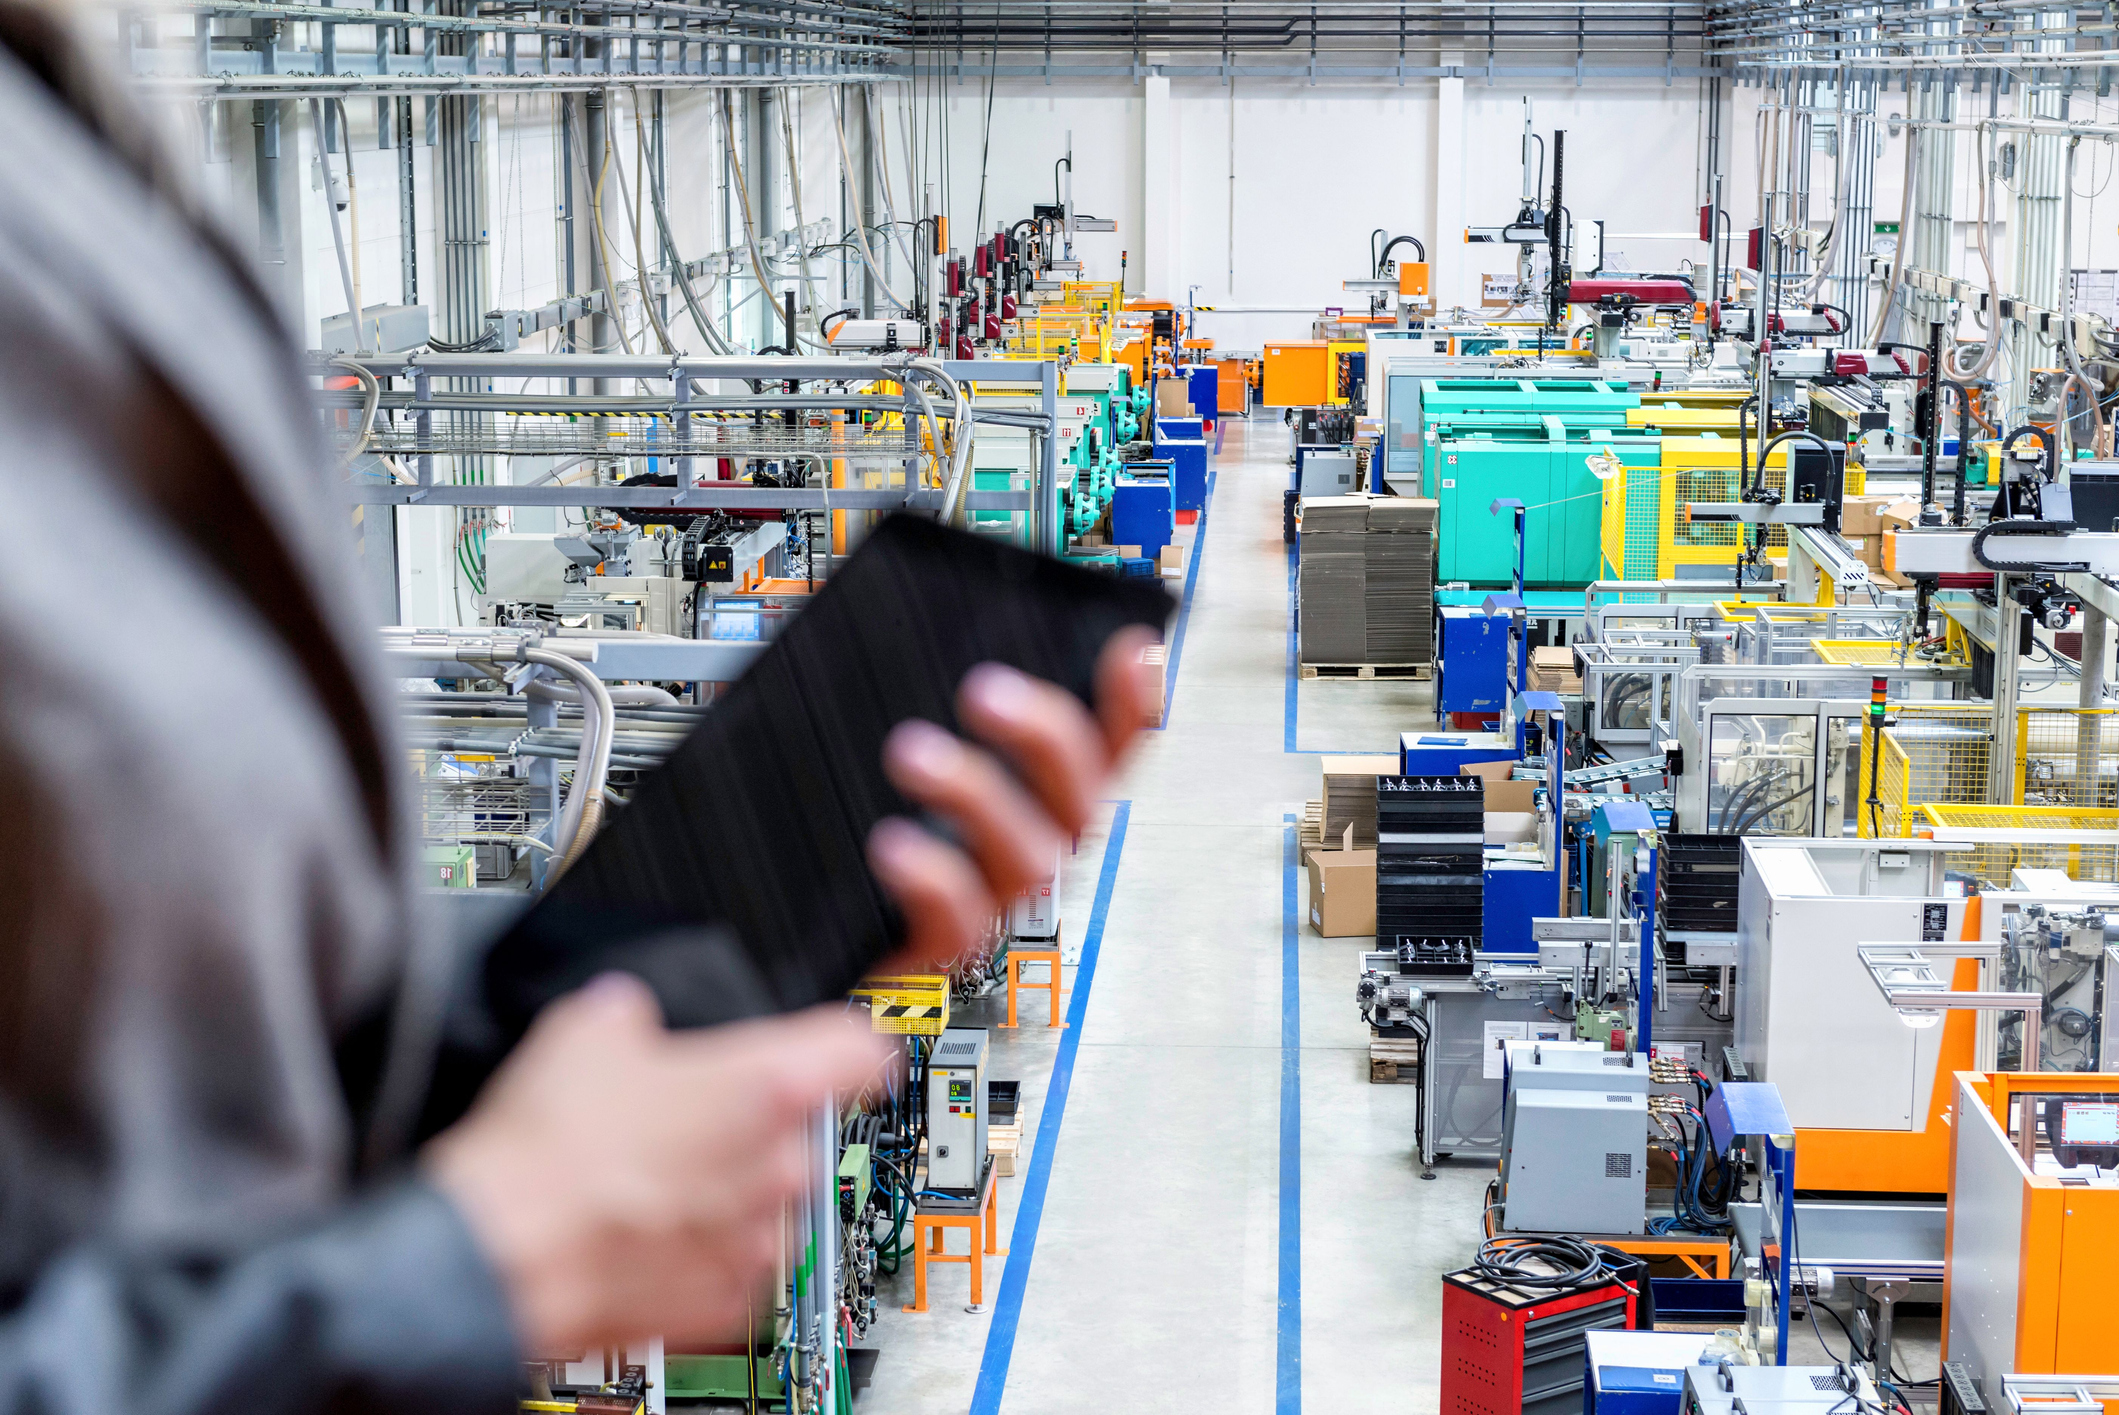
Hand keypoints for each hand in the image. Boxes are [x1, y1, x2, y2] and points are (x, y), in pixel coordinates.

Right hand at [424, 974, 888, 1353]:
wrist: (504, 1255)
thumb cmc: (554, 1153)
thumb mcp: (585, 1031)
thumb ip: (631, 1014)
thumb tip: (623, 1013)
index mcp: (770, 1085)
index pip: (859, 1048)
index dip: (849, 1039)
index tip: (844, 1044)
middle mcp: (780, 1166)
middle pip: (798, 1130)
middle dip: (749, 1126)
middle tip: (683, 1121)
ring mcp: (755, 1241)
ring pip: (767, 1202)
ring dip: (725, 1193)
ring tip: (647, 1183)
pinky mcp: (723, 1305)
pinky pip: (732, 1266)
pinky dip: (697, 1254)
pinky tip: (640, 1236)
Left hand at [866, 627, 1158, 972]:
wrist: (773, 935)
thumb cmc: (834, 833)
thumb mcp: (863, 747)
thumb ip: (898, 694)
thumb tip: (886, 622)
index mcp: (1027, 799)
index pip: (1103, 752)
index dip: (1132, 707)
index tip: (1130, 650)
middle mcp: (1026, 853)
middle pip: (1082, 802)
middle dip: (1047, 737)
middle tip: (985, 690)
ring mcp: (988, 906)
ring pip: (1032, 862)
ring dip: (980, 795)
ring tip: (911, 751)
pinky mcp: (934, 953)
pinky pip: (960, 927)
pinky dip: (936, 879)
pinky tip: (891, 843)